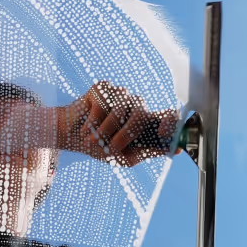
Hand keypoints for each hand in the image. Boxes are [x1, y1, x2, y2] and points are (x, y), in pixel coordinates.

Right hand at [62, 81, 178, 166]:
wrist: (70, 137)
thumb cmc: (99, 147)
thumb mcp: (124, 157)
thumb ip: (147, 152)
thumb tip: (177, 150)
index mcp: (146, 122)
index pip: (168, 115)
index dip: (170, 122)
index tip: (162, 132)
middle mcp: (136, 106)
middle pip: (142, 114)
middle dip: (126, 135)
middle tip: (111, 148)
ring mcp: (119, 95)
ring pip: (120, 109)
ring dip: (104, 130)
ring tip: (93, 140)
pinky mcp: (103, 89)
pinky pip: (102, 104)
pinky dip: (92, 121)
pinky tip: (85, 128)